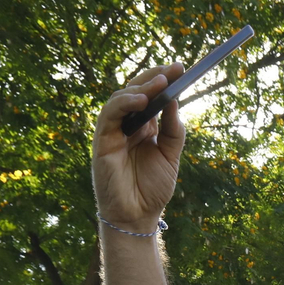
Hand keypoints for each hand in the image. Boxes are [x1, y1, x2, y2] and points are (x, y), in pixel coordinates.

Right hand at [92, 64, 186, 228]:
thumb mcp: (170, 156)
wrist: (137, 216)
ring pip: (122, 98)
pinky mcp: (102, 139)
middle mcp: (127, 125)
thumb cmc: (152, 189)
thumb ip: (173, 130)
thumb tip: (175, 101)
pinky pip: (110, 114)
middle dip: (154, 77)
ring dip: (141, 87)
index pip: (151, 95)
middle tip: (173, 69)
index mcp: (144, 126)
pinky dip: (124, 103)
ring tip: (160, 83)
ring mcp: (114, 131)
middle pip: (136, 91)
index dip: (163, 80)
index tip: (181, 68)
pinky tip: (141, 100)